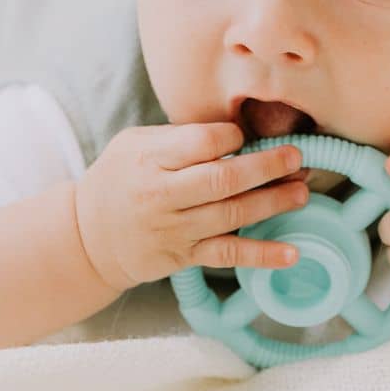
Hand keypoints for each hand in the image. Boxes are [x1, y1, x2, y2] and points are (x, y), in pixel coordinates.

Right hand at [72, 123, 308, 293]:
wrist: (87, 236)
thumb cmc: (119, 179)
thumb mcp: (135, 144)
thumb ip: (179, 137)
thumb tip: (235, 133)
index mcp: (149, 159)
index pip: (202, 142)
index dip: (232, 136)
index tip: (244, 135)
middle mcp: (161, 195)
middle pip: (223, 179)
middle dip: (266, 167)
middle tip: (296, 157)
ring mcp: (174, 230)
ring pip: (232, 216)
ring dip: (273, 203)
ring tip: (302, 191)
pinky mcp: (183, 257)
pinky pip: (228, 255)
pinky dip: (262, 255)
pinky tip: (292, 253)